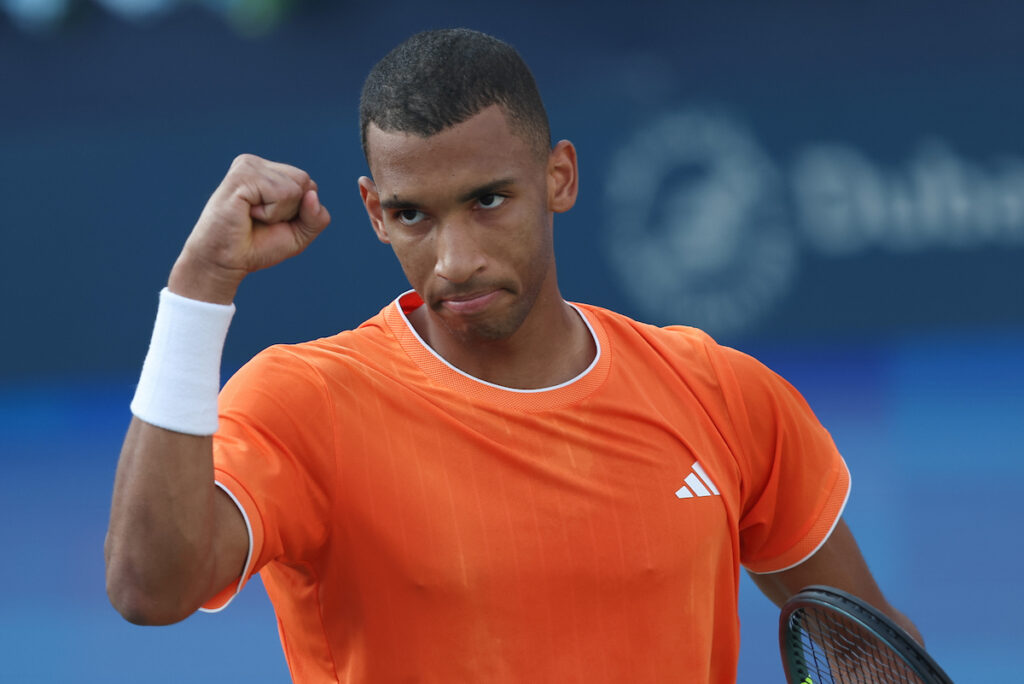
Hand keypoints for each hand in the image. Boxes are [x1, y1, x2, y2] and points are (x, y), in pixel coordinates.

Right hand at [169, 154, 331, 302]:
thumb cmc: (256, 246)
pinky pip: (282, 193)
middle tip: (262, 220)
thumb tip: (312, 194)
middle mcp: (256, 164)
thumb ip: (316, 217)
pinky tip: (248, 214)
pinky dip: (270, 213)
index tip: (271, 222)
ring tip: (253, 217)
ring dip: (279, 213)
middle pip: (305, 182)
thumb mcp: (298, 234)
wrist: (224, 262)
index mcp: (268, 171)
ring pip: (296, 187)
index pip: (309, 185)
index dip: (299, 212)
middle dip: (291, 211)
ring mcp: (248, 166)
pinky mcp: (242, 175)